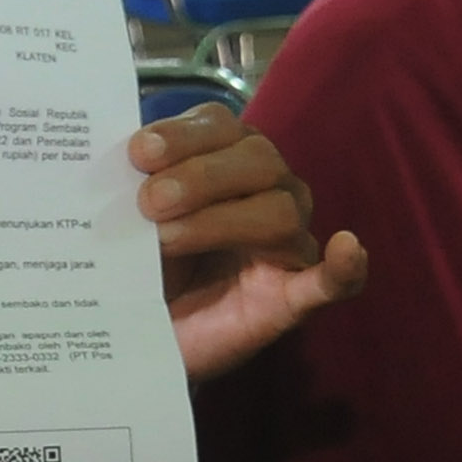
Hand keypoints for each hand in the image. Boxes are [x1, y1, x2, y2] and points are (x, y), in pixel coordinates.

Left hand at [130, 102, 369, 380]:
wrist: (135, 335)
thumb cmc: (137, 265)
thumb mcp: (125, 219)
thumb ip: (128, 185)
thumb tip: (115, 160)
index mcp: (226, 157)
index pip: (221, 126)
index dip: (183, 136)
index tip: (138, 154)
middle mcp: (269, 189)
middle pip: (258, 161)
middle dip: (200, 177)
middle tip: (148, 203)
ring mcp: (288, 245)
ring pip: (282, 213)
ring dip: (222, 221)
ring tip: (168, 240)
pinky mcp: (295, 299)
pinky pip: (335, 281)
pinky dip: (345, 265)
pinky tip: (347, 248)